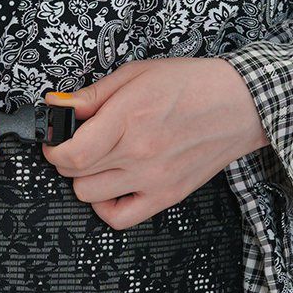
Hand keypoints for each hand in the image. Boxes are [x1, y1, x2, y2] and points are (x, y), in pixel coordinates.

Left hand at [42, 57, 269, 229]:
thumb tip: (57, 104)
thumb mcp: (135, 74)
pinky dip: (105, 207)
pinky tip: (111, 187)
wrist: (240, 104)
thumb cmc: (191, 84)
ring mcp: (152, 180)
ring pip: (89, 196)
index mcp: (127, 120)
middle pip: (75, 173)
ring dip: (83, 179)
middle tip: (77, 143)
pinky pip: (120, 218)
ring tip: (97, 161)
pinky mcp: (166, 196)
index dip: (53, 149)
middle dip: (65, 158)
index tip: (54, 140)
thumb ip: (92, 95)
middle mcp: (138, 154)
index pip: (71, 153)